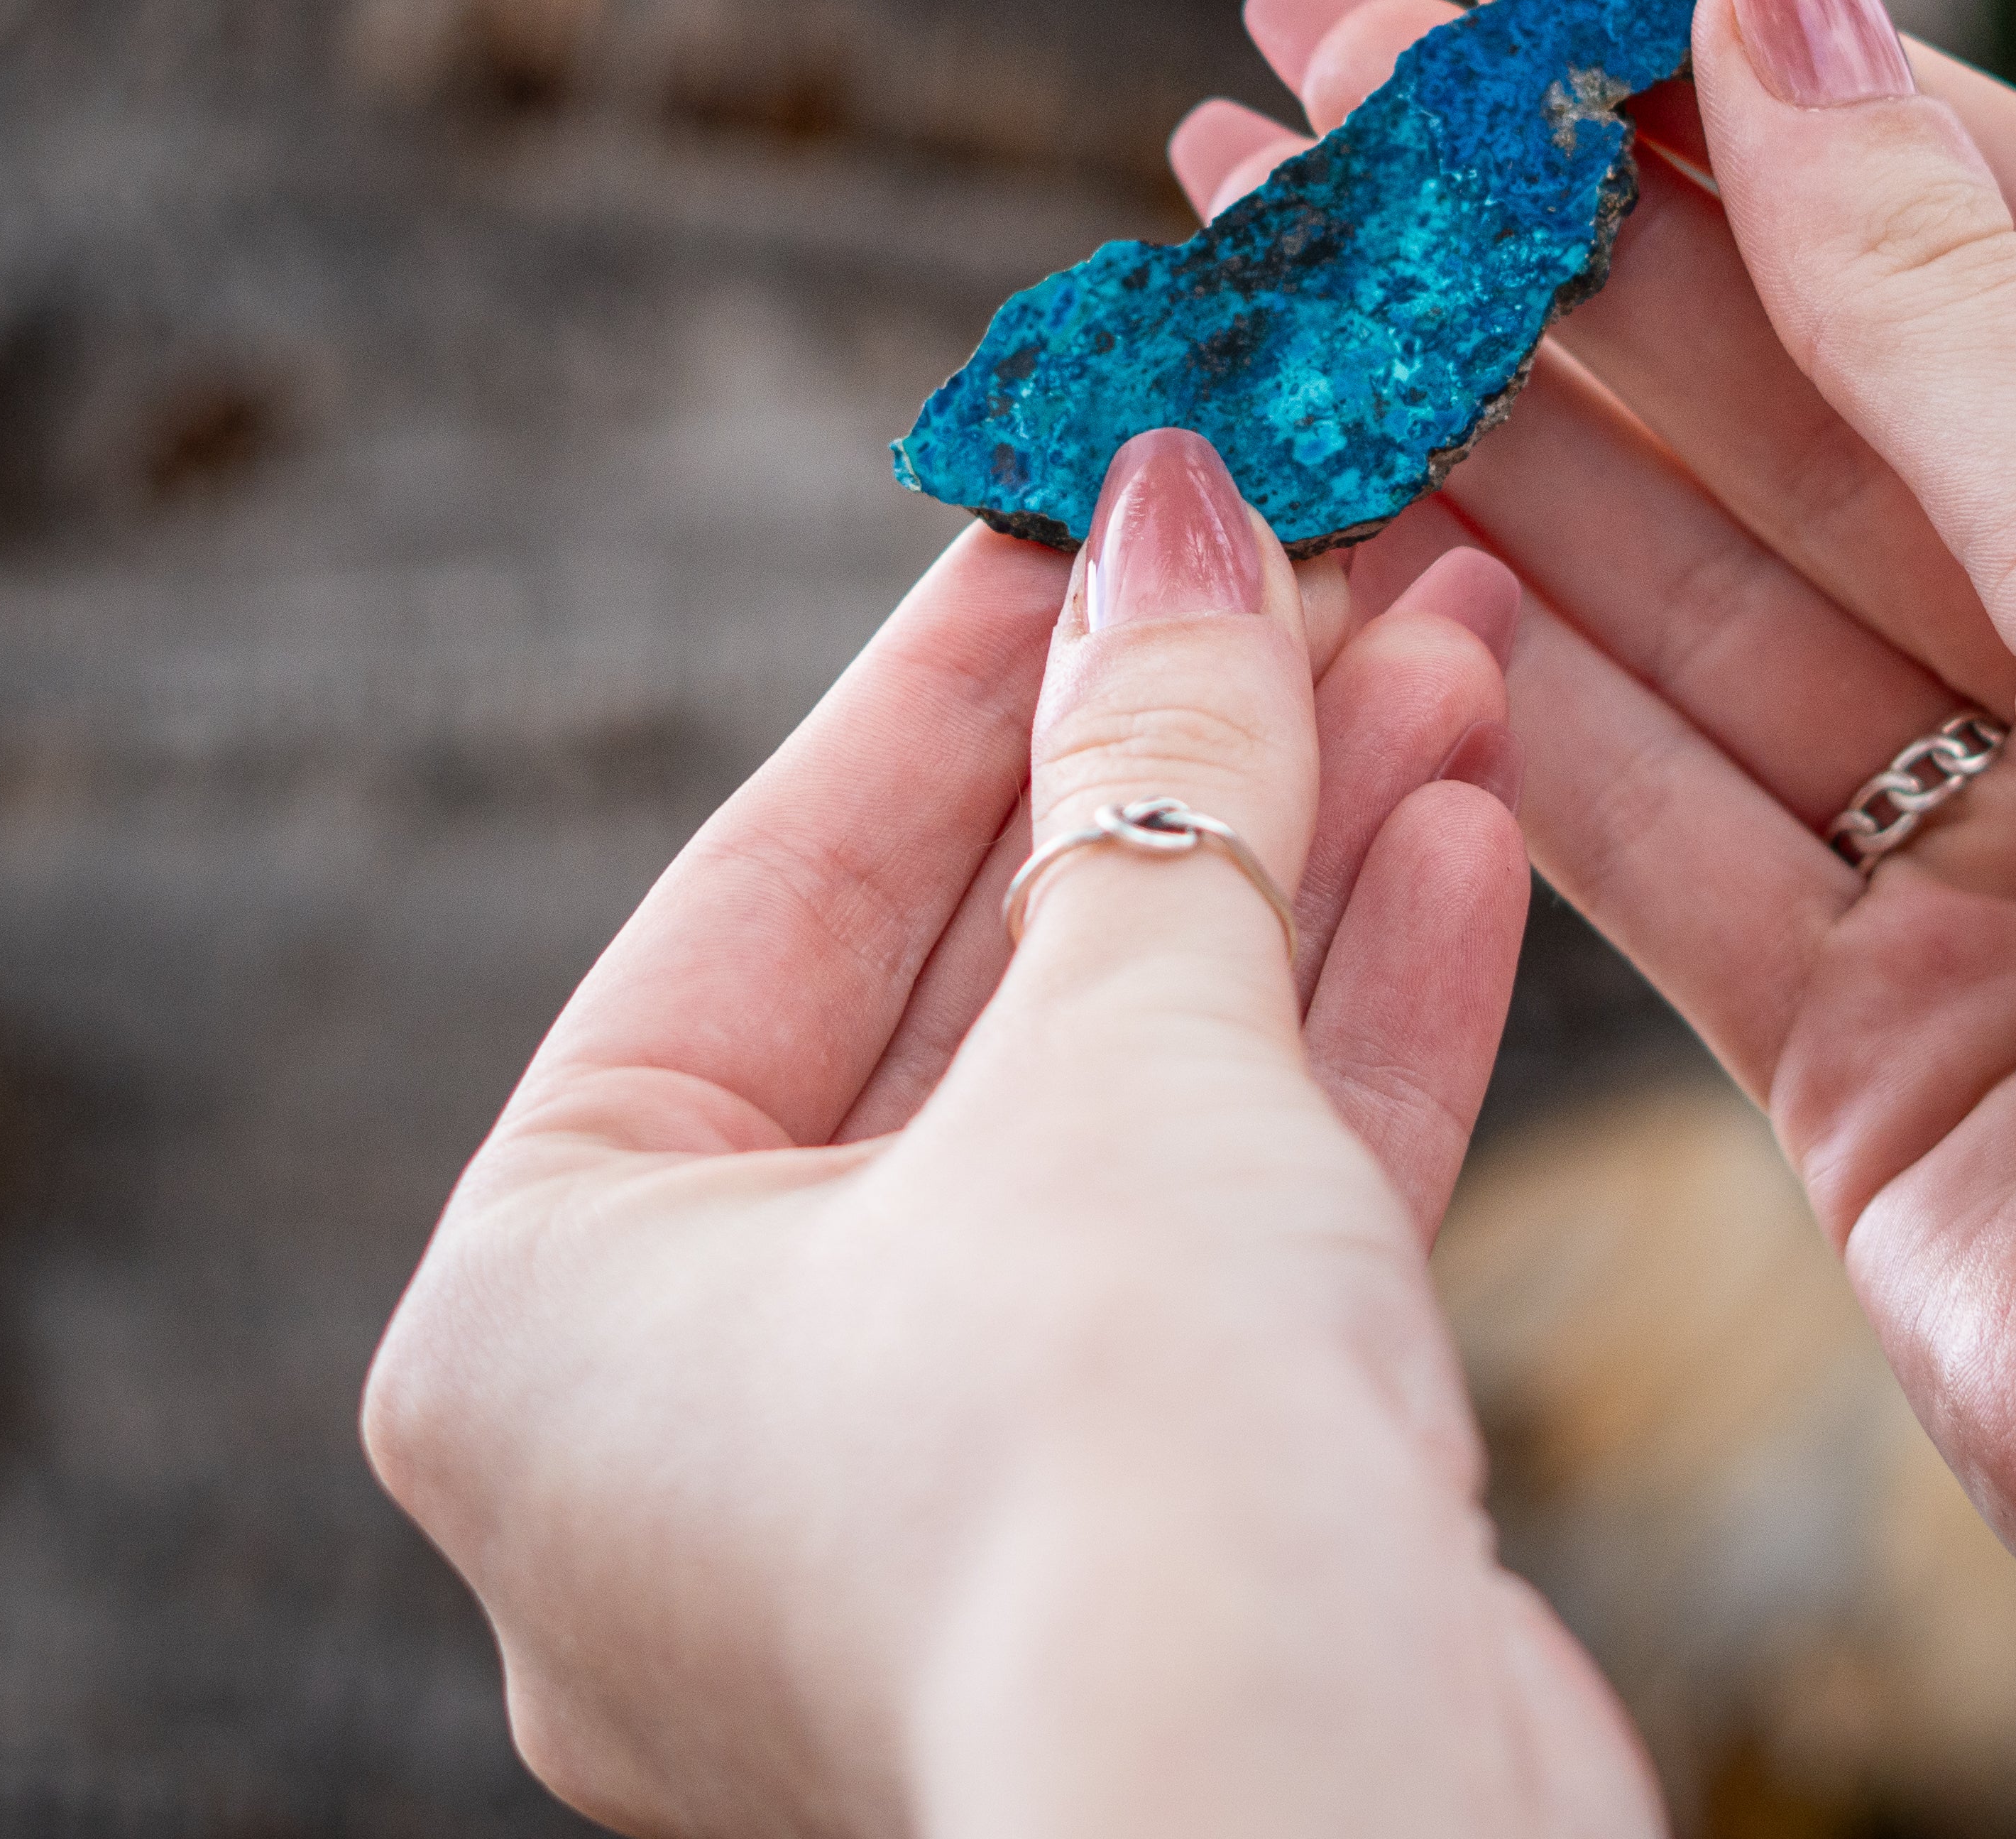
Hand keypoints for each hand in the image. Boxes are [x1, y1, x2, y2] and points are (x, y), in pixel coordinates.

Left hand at [364, 430, 1658, 1838]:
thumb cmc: (1120, 1479)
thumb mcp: (1124, 1044)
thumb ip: (1149, 770)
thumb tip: (1174, 510)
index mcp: (554, 1314)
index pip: (773, 882)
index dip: (959, 661)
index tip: (1095, 487)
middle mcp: (717, 1416)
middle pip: (973, 977)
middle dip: (1169, 755)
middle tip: (1306, 552)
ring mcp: (945, 1482)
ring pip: (1131, 1090)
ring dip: (1294, 863)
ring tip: (1434, 645)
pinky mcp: (1150, 1528)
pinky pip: (1229, 1218)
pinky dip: (1344, 1026)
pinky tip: (1461, 827)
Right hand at [1178, 0, 2015, 1832]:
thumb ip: (1938, 294)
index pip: (1977, 197)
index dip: (1723, 60)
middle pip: (1790, 379)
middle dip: (1538, 228)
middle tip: (1296, 74)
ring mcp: (1999, 828)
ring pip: (1675, 575)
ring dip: (1465, 419)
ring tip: (1255, 252)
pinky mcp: (1855, 1004)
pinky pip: (1634, 780)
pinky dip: (1485, 657)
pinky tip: (1329, 506)